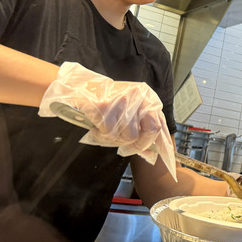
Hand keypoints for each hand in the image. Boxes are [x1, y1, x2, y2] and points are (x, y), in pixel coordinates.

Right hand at [38, 62, 175, 179]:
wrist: (82, 87)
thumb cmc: (108, 101)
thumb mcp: (131, 108)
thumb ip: (143, 125)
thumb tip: (151, 151)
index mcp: (148, 97)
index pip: (159, 124)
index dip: (156, 142)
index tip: (151, 154)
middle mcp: (139, 96)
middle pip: (151, 130)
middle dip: (139, 145)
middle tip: (125, 149)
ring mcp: (123, 101)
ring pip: (129, 136)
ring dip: (115, 140)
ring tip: (106, 133)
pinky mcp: (106, 107)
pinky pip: (110, 134)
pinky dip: (101, 137)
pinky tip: (96, 130)